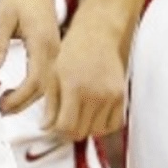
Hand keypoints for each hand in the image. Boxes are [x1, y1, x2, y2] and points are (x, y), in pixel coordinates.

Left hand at [0, 0, 59, 113]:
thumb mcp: (2, 16)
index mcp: (41, 43)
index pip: (35, 80)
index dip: (19, 97)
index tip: (1, 104)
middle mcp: (53, 50)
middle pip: (44, 88)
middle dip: (23, 103)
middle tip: (1, 109)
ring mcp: (55, 51)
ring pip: (48, 84)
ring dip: (28, 97)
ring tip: (6, 103)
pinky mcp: (52, 50)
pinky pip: (48, 76)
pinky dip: (34, 88)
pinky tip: (18, 90)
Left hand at [44, 15, 126, 140]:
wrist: (97, 35)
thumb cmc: (72, 51)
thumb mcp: (53, 75)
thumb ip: (50, 104)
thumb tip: (46, 127)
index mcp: (75, 88)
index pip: (66, 127)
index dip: (57, 132)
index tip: (52, 128)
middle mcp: (95, 94)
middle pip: (82, 132)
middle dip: (69, 132)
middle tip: (62, 124)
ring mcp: (111, 96)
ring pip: (98, 131)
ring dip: (86, 129)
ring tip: (77, 118)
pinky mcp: (121, 96)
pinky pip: (114, 124)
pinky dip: (103, 126)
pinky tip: (92, 116)